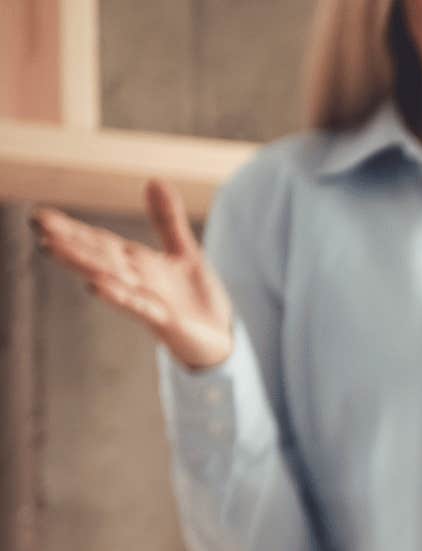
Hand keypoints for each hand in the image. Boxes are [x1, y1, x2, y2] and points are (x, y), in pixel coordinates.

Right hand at [31, 180, 234, 370]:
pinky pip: (139, 306)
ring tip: (55, 249)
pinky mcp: (165, 320)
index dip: (72, 229)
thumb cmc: (196, 299)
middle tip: (39, 225)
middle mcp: (136, 280)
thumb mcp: (185, 251)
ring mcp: (148, 300)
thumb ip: (167, 219)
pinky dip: (119, 296)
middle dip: (70, 241)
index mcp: (137, 263)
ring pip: (111, 279)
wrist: (221, 337)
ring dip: (85, 265)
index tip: (41, 216)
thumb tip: (154, 180)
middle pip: (99, 257)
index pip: (99, 242)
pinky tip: (95, 285)